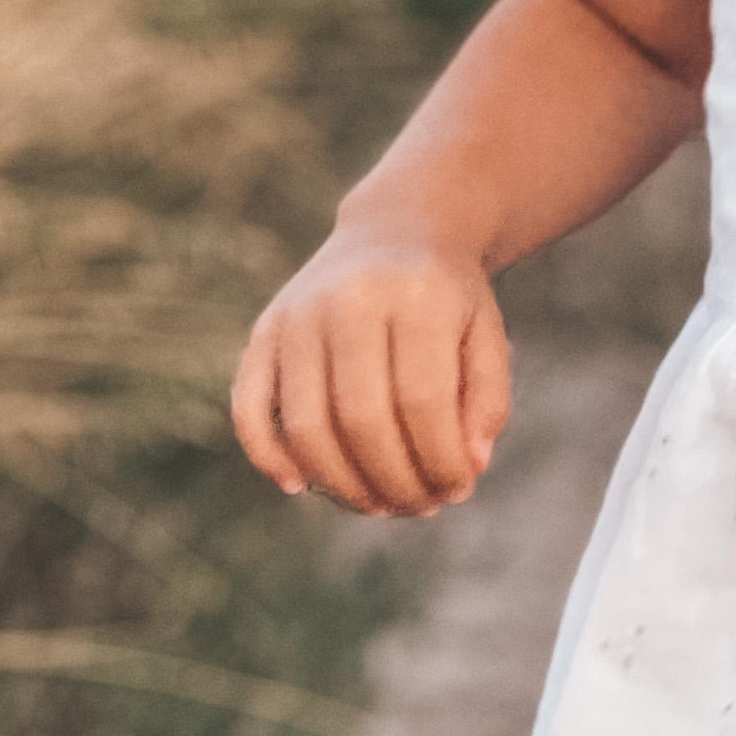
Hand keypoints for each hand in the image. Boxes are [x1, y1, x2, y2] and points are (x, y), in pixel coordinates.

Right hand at [230, 223, 510, 519]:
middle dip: (395, 482)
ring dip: (343, 485)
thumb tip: (465, 469)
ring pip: (306, 426)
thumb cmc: (449, 298)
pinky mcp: (265, 331)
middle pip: (361, 420)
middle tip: (420, 506)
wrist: (397, 228)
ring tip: (380, 505)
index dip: (440, 461)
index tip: (460, 489)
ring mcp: (298, 315)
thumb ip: (486, 401)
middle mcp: (348, 300)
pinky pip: (249, 405)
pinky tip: (300, 486)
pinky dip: (266, 454)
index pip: (422, 401)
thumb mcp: (486, 336)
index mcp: (415, 295)